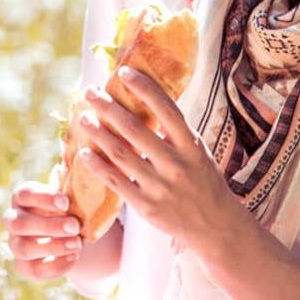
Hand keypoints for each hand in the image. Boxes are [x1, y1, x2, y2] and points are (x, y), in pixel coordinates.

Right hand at [5, 177, 83, 279]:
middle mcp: (13, 220)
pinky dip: (55, 265)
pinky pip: (33, 270)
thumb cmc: (67, 208)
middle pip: (20, 223)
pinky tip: (74, 257)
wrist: (68, 234)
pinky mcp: (24, 266)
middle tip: (75, 226)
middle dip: (48, 225)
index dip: (43, 198)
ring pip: (22, 248)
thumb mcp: (69, 192)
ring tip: (77, 244)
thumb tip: (75, 152)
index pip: (24, 194)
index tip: (66, 202)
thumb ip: (70, 178)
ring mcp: (16, 244)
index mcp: (22, 198)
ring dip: (51, 246)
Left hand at [74, 66, 247, 251]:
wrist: (216, 227)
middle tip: (89, 92)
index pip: (167, 109)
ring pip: (120, 153)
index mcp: (191, 145)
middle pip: (135, 129)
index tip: (123, 72)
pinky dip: (97, 165)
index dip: (144, 88)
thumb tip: (145, 98)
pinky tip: (84, 152)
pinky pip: (115, 181)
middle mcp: (176, 163)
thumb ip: (174, 132)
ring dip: (97, 133)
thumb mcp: (197, 152)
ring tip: (83, 118)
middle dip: (108, 107)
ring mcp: (160, 185)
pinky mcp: (146, 206)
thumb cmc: (202, 182)